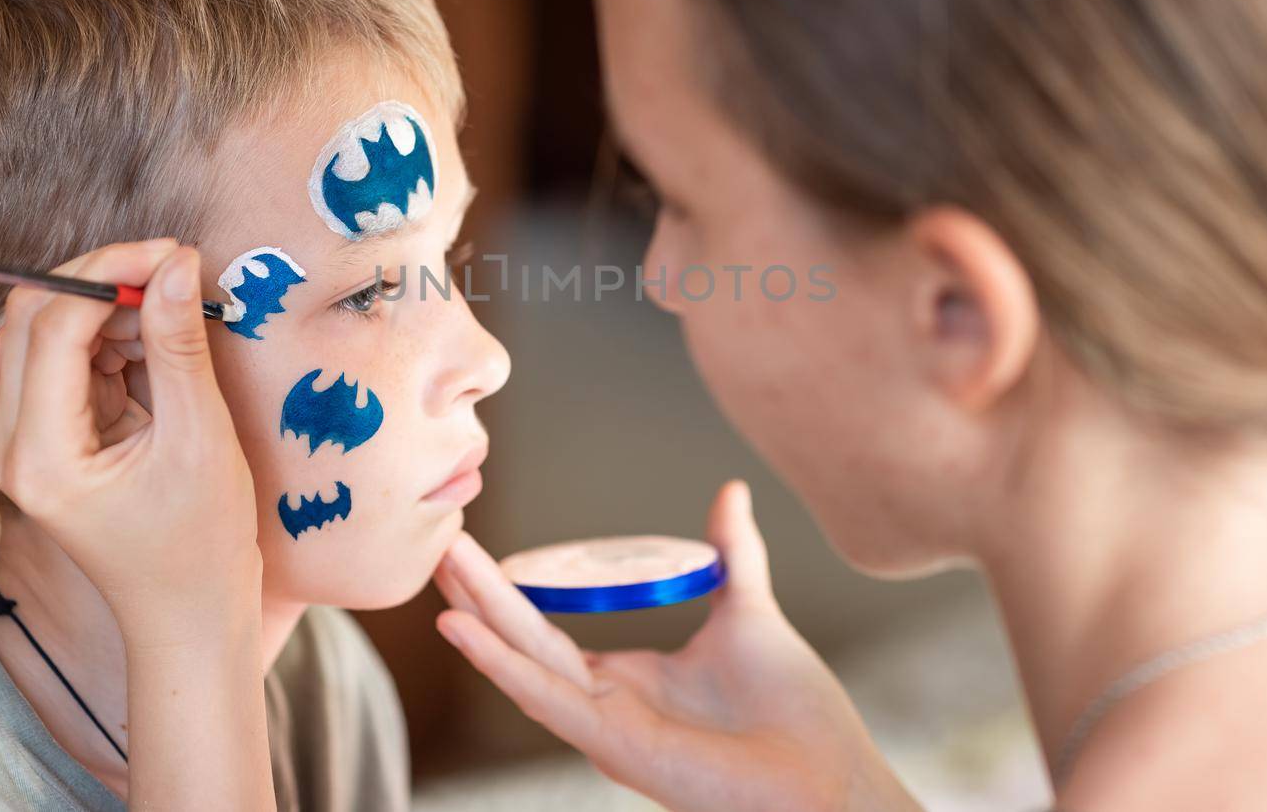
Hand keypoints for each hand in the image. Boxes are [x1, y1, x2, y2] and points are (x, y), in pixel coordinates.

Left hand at [0, 239, 261, 643]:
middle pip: (28, 319)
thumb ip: (179, 346)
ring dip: (104, 310)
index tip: (173, 253)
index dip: (108, 272)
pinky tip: (154, 348)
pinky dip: (105, 339)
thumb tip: (177, 263)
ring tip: (171, 322)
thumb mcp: (201, 438)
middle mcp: (12, 447)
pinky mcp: (45, 439)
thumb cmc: (201, 543)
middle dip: (100, 279)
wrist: (187, 614)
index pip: (51, 326)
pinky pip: (59, 362)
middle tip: (173, 267)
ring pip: (40, 334)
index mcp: (40, 455)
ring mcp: (21, 444)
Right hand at [434, 481, 922, 811]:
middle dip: (479, 591)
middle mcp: (604, 704)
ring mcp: (603, 728)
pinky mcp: (612, 745)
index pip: (546, 628)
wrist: (829, 774)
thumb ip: (732, 554)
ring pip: (523, 662)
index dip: (508, 589)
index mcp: (626, 678)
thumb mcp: (748, 610)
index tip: (474, 546)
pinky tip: (464, 628)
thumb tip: (732, 492)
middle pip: (523, 639)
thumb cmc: (794, 709)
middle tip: (437, 538)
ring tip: (440, 567)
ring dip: (478, 616)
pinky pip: (545, 699)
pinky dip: (500, 663)